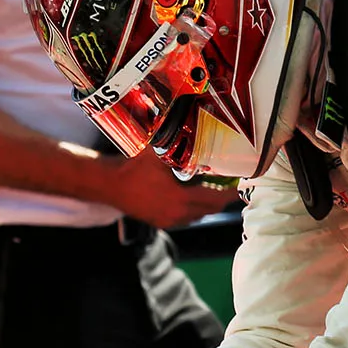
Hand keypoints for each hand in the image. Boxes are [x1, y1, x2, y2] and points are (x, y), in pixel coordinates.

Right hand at [107, 151, 236, 229]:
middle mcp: (177, 213)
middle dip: (221, 200)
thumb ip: (176, 143)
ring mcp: (169, 220)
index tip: (239, 189)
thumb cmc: (132, 169)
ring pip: (197, 216)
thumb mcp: (158, 153)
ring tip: (212, 192)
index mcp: (180, 199)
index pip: (215, 200)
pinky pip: (185, 219)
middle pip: (209, 210)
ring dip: (206, 206)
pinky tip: (191, 199)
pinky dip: (193, 211)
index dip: (229, 195)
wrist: (109, 185)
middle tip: (229, 189)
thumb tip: (189, 124)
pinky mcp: (160, 222)